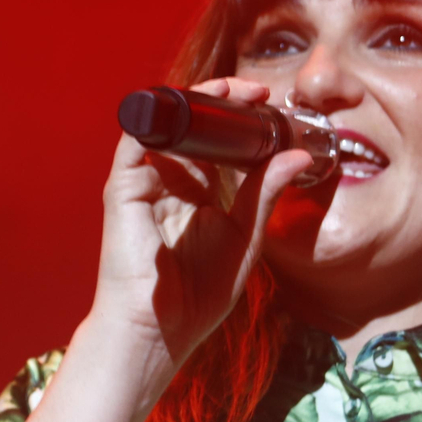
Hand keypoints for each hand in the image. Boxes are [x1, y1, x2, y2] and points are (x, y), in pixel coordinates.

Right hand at [90, 77, 313, 371]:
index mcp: (195, 195)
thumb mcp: (245, 239)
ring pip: (166, 123)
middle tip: (257, 91)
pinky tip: (192, 107)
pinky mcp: (123, 187)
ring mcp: (142, 182)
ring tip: (231, 90)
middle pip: (191, 125)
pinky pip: (137, 138)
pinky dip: (162, 115)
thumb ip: (264, 195)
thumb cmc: (196, 297)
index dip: (240, 120)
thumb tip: (297, 155)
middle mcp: (166, 182)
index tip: (271, 104)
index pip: (216, 143)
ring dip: (197, 99)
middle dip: (222, 100)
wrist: (158, 331)